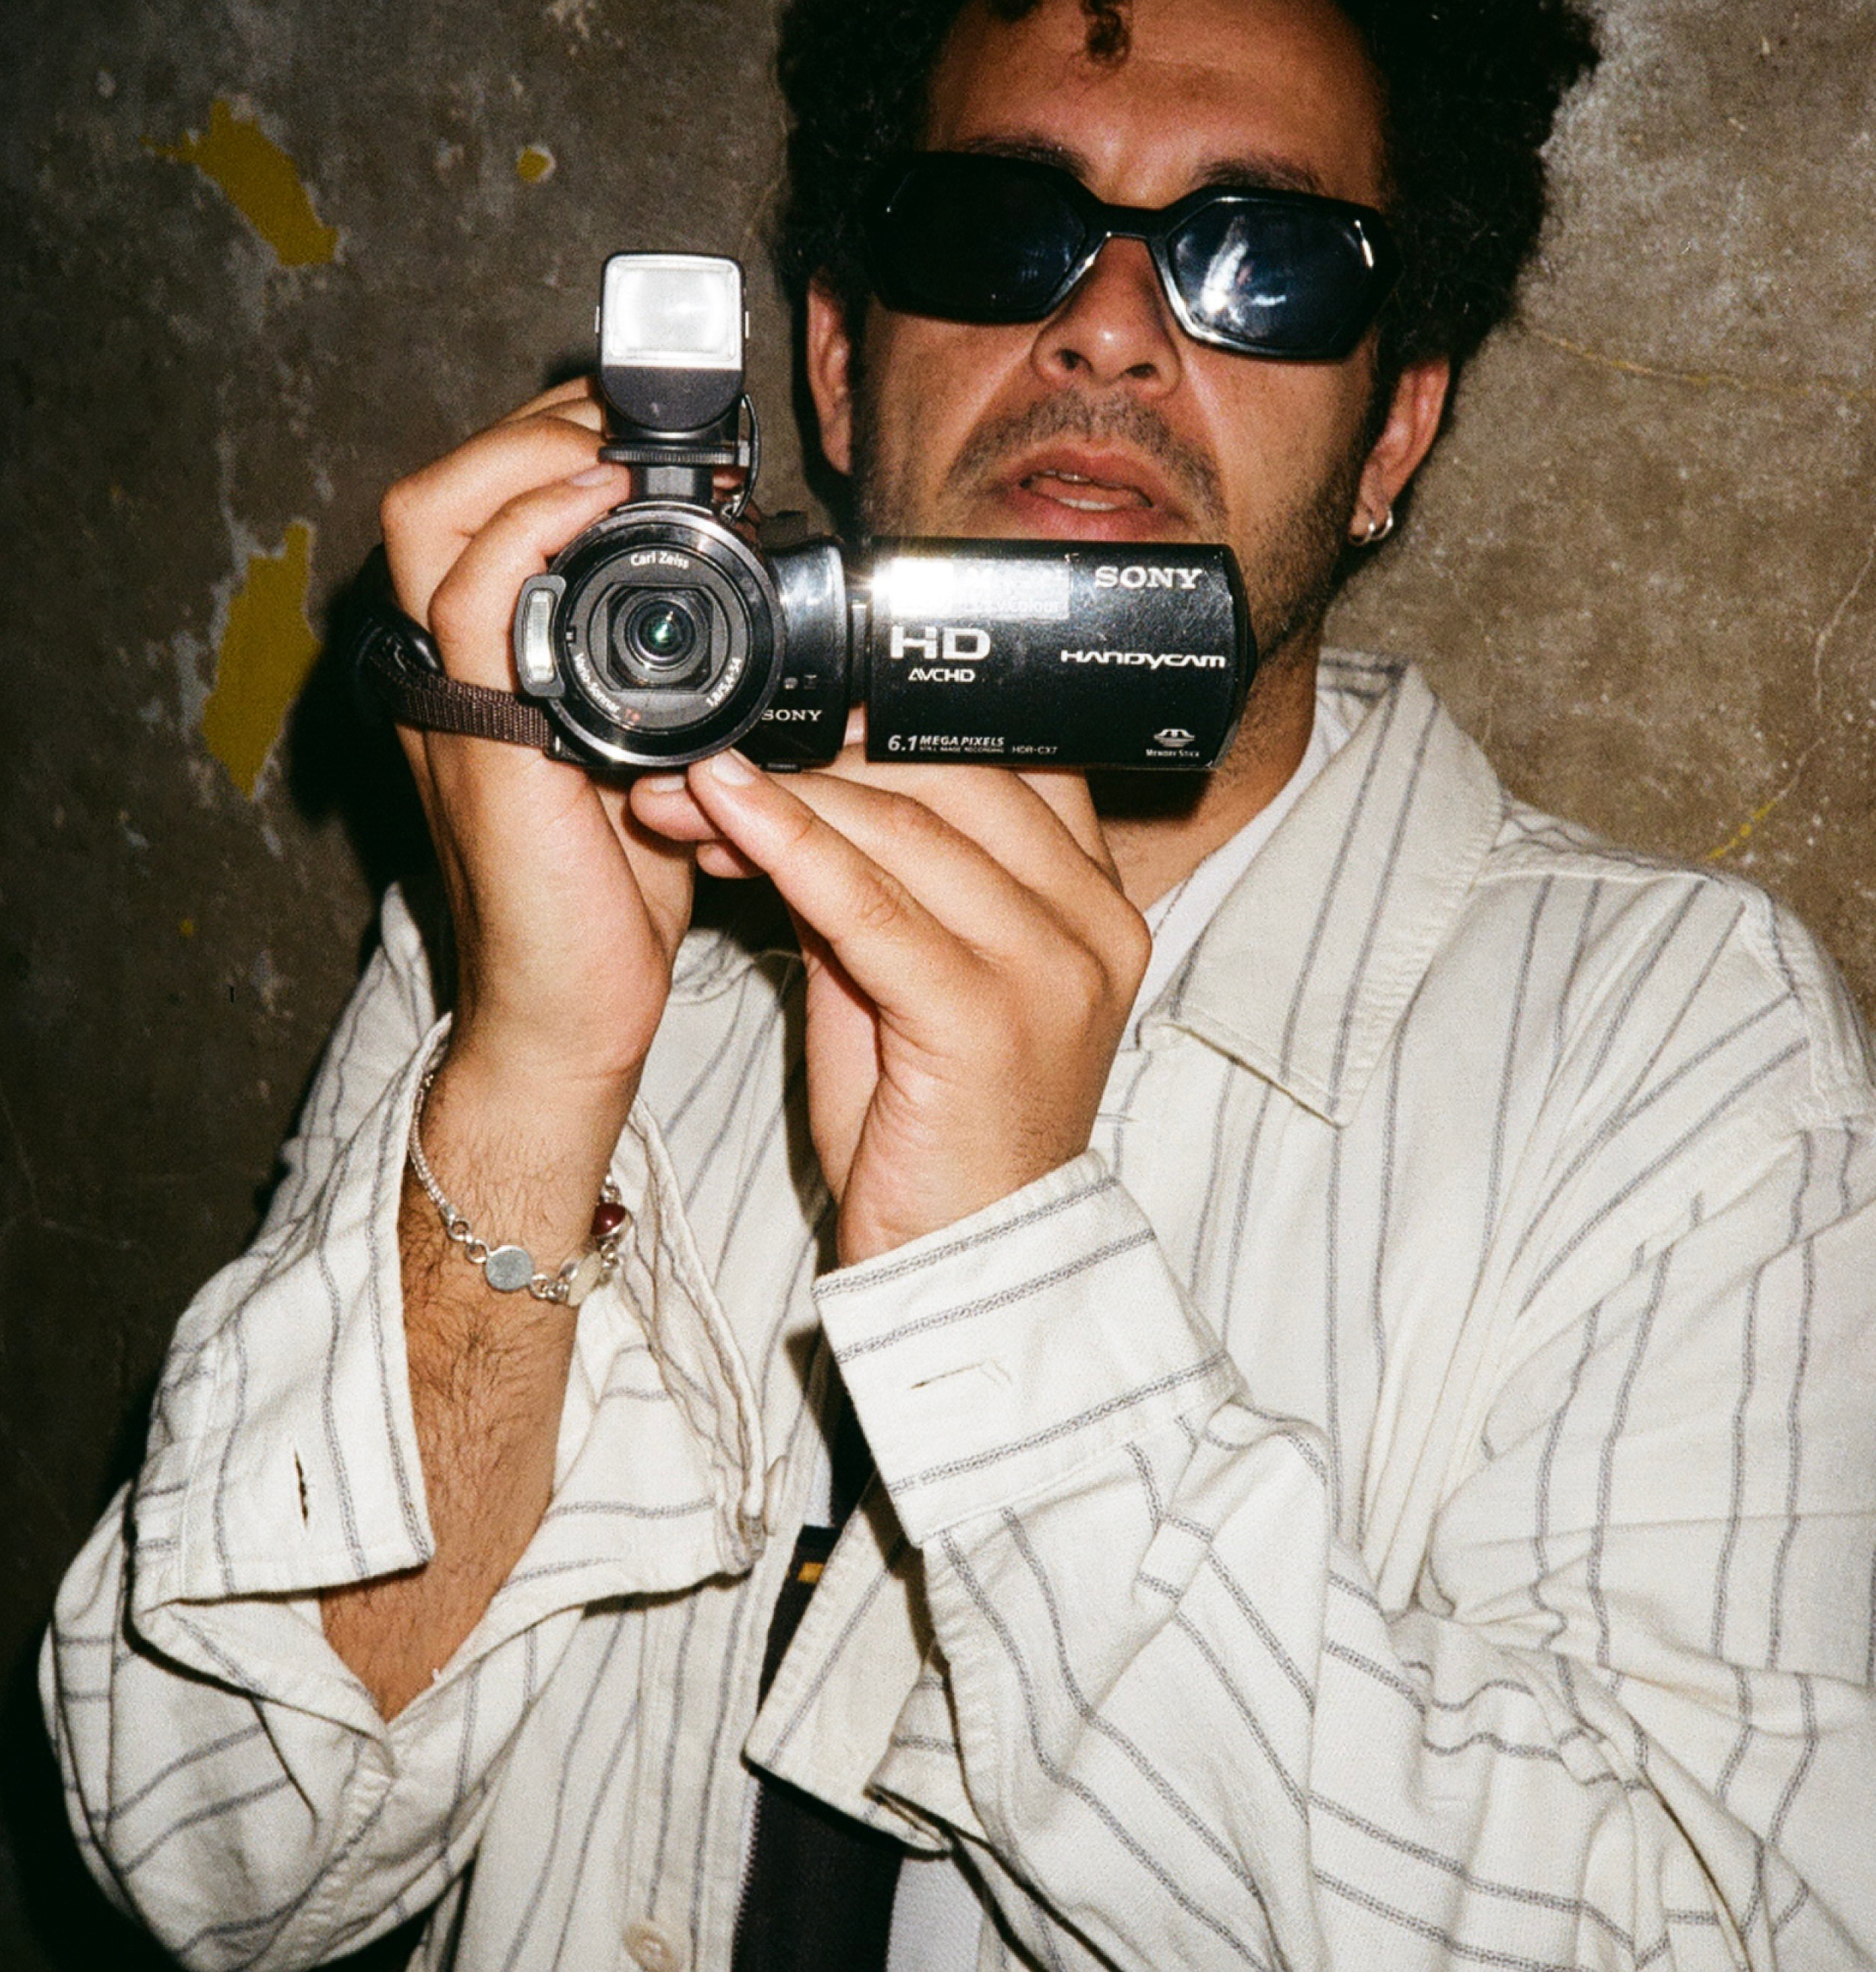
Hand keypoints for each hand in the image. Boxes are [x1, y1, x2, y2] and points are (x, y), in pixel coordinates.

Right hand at [380, 381, 695, 1112]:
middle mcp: (447, 664)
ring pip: (436, 516)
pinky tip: (597, 500)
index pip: (475, 505)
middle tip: (629, 420)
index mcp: (482, 659)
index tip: (640, 424)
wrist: (575, 1008)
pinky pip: (476, 599)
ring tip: (616, 444)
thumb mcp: (650, 750)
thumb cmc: (613, 890)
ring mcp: (453, 695)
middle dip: (534, 427)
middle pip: (439, 487)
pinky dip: (528, 529)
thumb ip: (665, 674)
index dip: (543, 442)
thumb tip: (752, 601)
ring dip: (530, 455)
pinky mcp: (480, 736)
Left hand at [633, 738, 1150, 1265]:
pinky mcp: (985, 1018)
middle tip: (713, 747)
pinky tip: (721, 812)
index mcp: (1094, 901)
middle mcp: (1091, 924)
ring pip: (905, 829)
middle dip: (821, 752)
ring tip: (685, 783)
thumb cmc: (936, 1127)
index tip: (792, 708)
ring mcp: (1049, 970)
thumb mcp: (912, 975)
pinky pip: (870, 905)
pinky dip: (787, 846)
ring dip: (781, 795)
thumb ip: (878, 877)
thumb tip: (792, 778)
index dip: (891, 720)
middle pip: (953, 779)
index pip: (1006, 761)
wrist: (963, 1263)